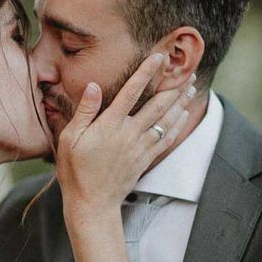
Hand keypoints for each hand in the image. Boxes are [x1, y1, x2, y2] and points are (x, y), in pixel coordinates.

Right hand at [57, 53, 194, 217]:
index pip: (131, 92)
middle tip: (187, 72)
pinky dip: (177, 126)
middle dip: (173, 86)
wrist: (92, 203)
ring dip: (180, 103)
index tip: (158, 58)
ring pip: (166, 121)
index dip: (145, 73)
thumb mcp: (70, 138)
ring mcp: (139, 147)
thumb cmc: (75, 170)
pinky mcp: (145, 160)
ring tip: (191, 88)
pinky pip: (166, 139)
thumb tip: (94, 85)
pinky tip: (184, 116)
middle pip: (157, 105)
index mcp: (109, 125)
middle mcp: (129, 133)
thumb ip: (84, 111)